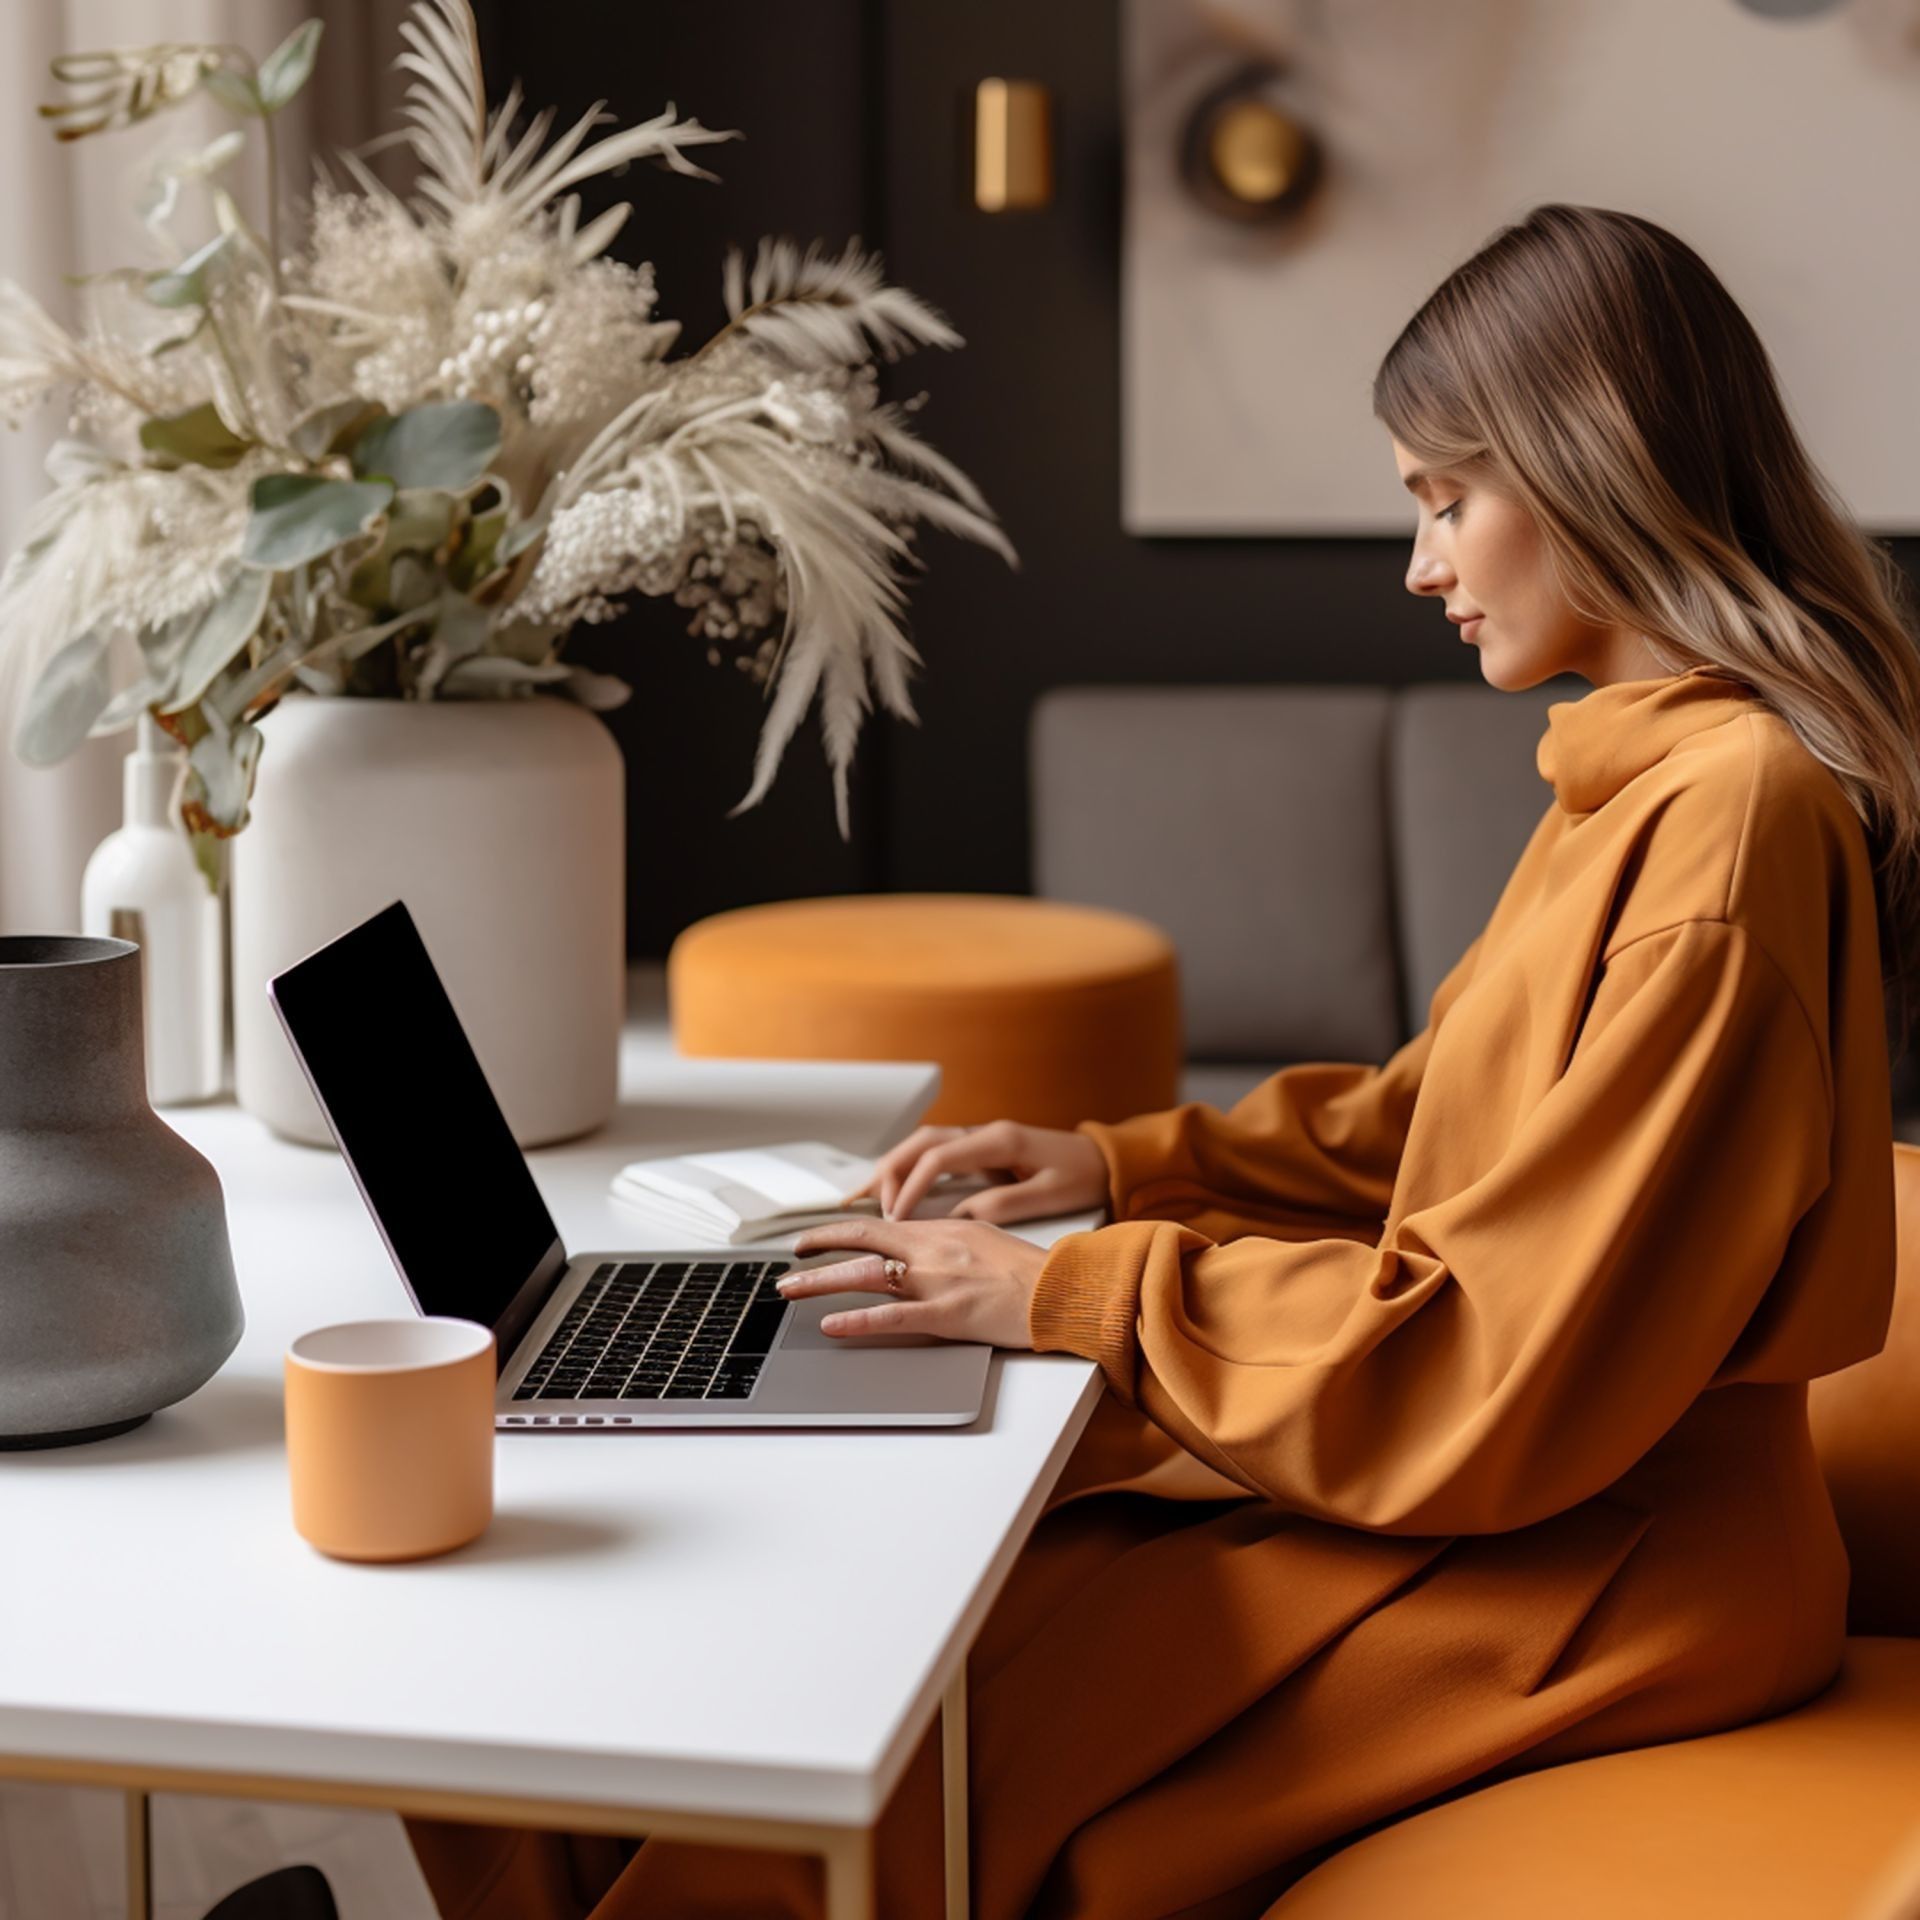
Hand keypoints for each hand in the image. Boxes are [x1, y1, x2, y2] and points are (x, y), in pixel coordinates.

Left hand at [775, 1216, 1049, 1346]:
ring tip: (790, 1289)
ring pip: (866, 1275)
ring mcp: (937, 1281)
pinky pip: (893, 1317)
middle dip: (818, 1247)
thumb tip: (918, 1243)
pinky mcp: (947, 1315)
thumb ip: (947, 1239)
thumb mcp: (984, 1237)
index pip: (878, 1224)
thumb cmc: (1030, 1270)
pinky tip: (832, 1324)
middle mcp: (933, 1249)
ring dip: (821, 1281)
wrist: (1061, 1290)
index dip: (840, 1229)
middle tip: (790, 1258)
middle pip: (862, 1241)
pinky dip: (857, 1320)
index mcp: (942, 1229)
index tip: (816, 1237)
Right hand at [843, 1119, 1110, 1225]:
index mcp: (1000, 1141)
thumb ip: (1000, 1204)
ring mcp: (981, 1138)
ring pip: (922, 1145)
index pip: (939, 1158)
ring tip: (862, 1197)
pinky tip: (889, 1188)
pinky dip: (907, 1169)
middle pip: (921, 1144)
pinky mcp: (982, 1150)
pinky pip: (934, 1154)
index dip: (910, 1187)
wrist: (1109, 1161)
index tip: (894, 1216)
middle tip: (865, 1206)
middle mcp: (985, 1133)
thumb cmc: (1084, 1177)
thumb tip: (956, 1216)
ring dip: (891, 1168)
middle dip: (888, 1173)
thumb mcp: (1047, 1197)